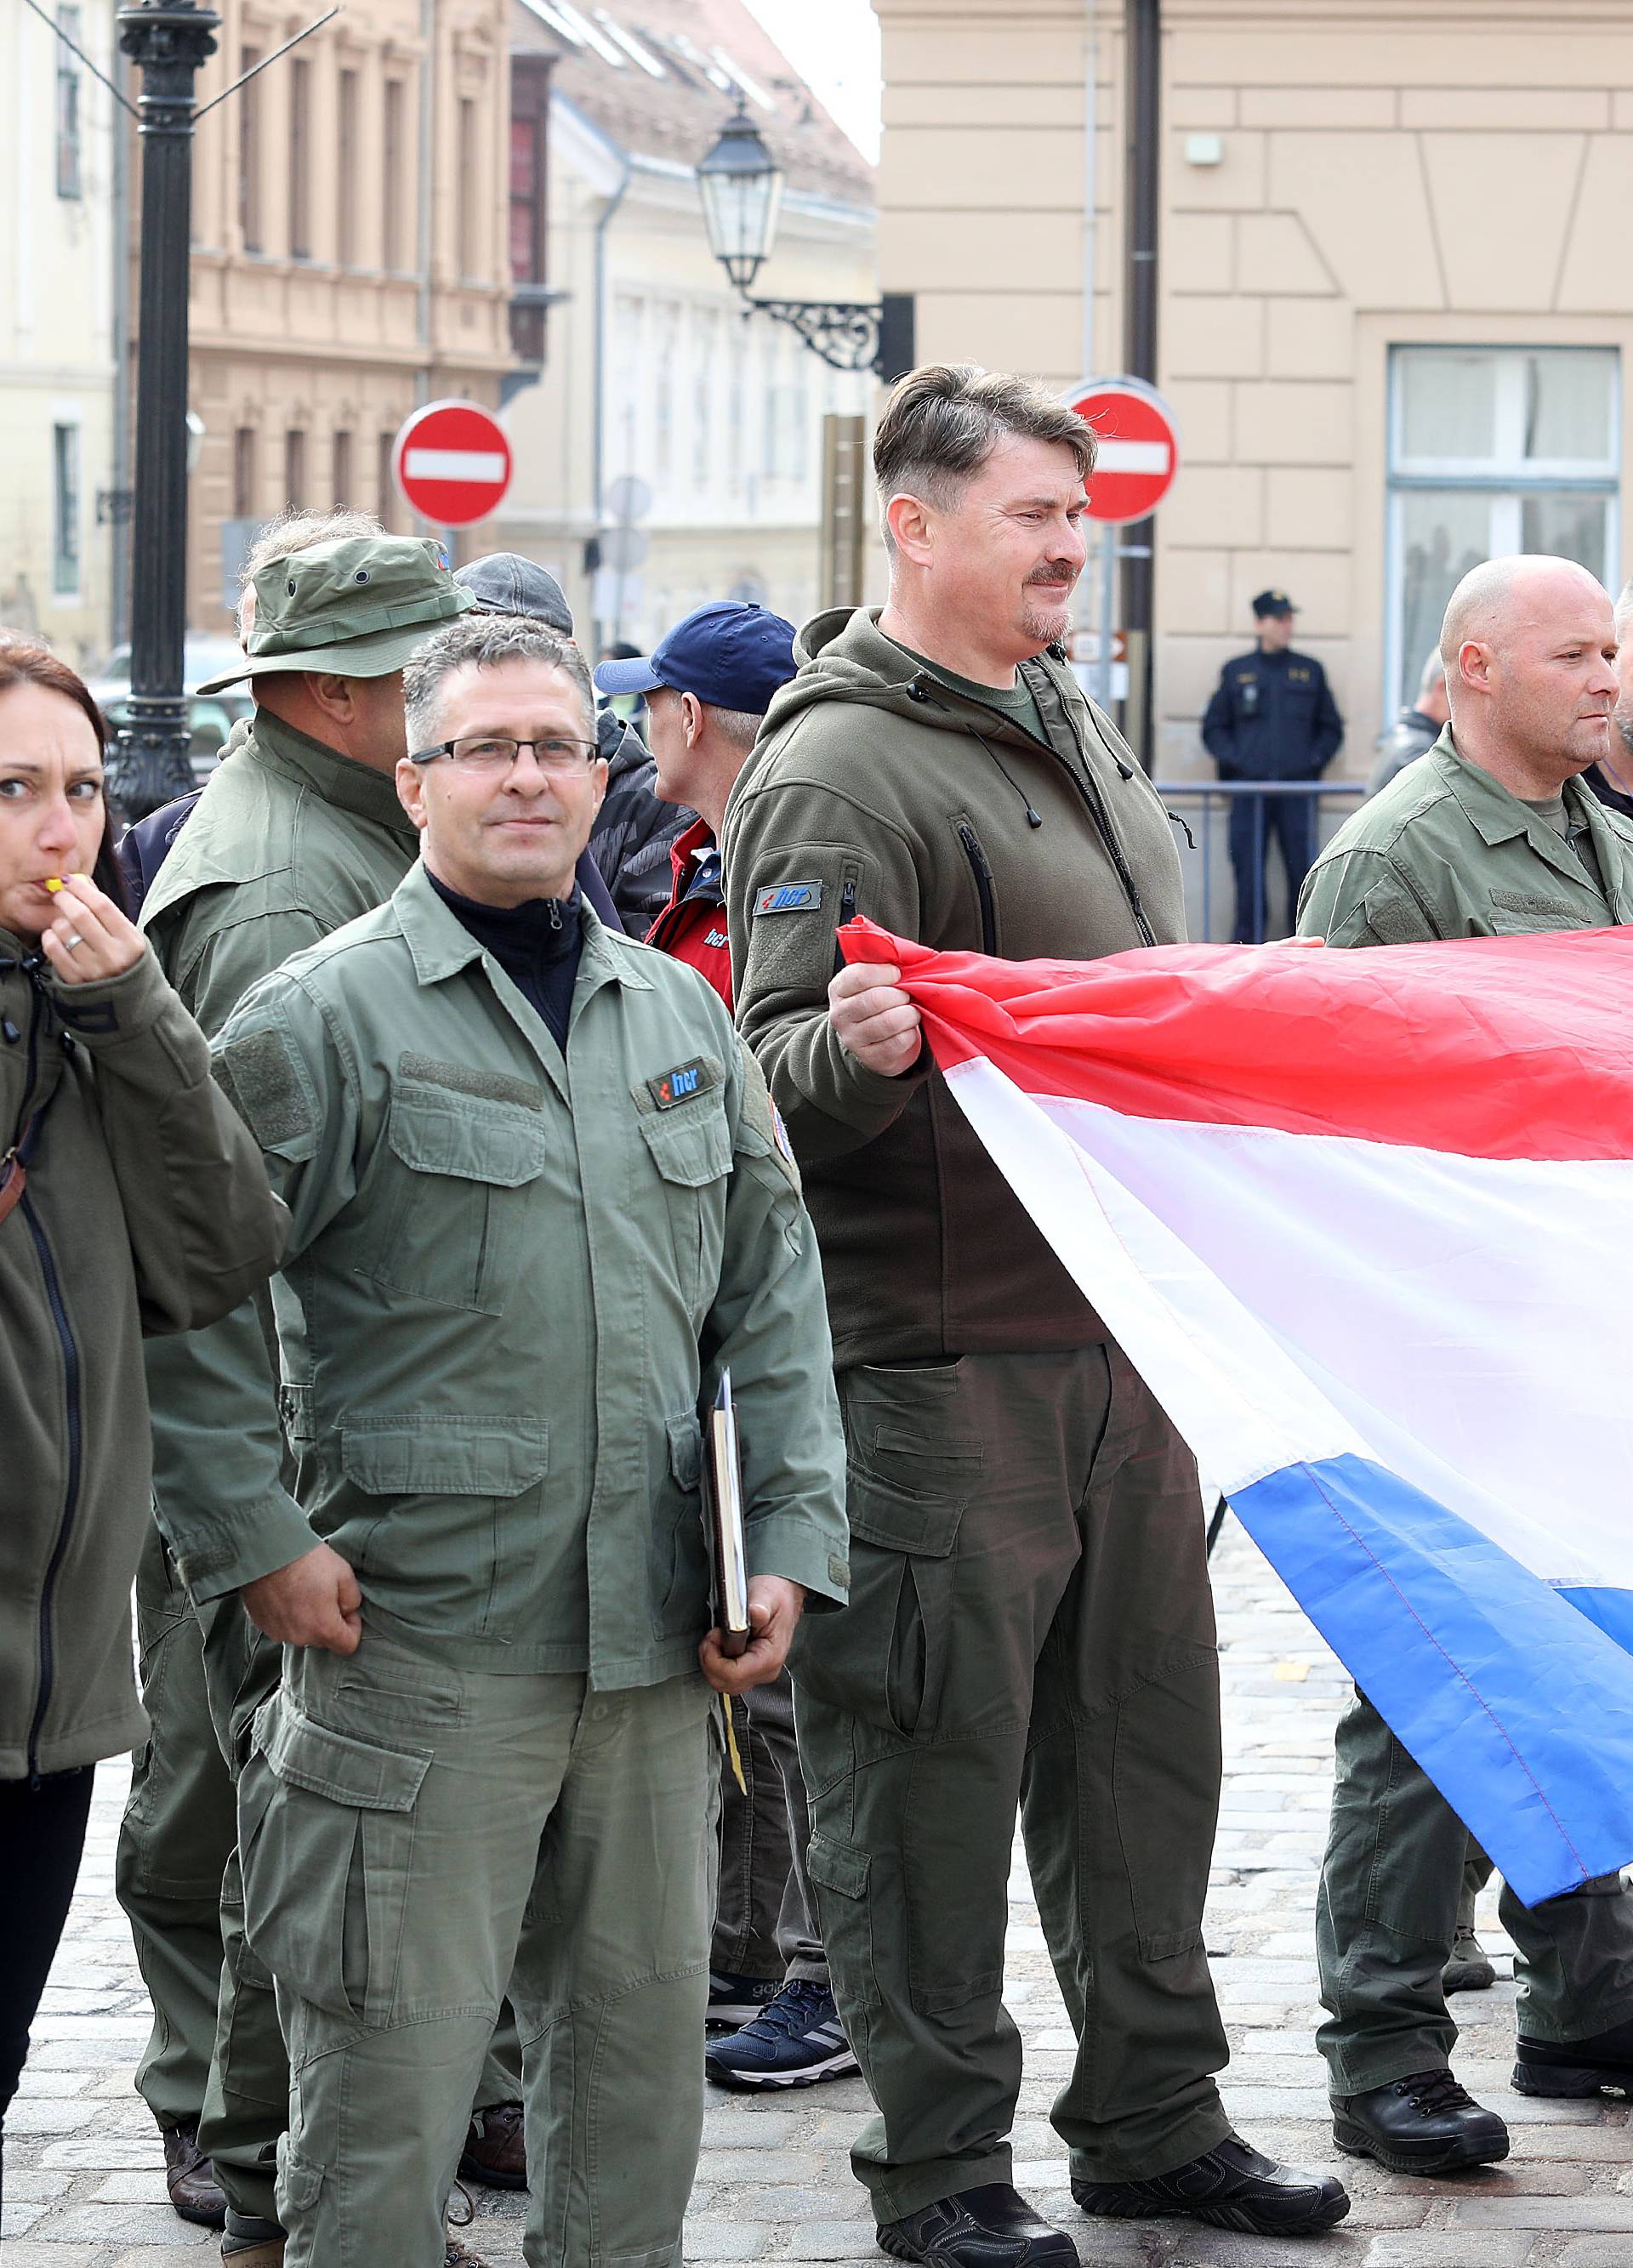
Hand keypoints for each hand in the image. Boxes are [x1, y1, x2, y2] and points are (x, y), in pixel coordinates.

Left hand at [40, 873, 144, 985]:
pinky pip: (54, 949)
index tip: (71, 880)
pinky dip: (50, 937)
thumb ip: (109, 913)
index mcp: (131, 942)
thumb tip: (83, 884)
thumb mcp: (129, 938)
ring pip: (64, 931)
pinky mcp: (75, 980)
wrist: (130, 1003)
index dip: (82, 888)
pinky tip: (55, 935)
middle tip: (60, 894)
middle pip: (81, 915)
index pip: (102, 905)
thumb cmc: (128, 963)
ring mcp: (93, 970)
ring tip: (63, 921)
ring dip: (58, 920)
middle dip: (65, 898)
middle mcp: (113, 956)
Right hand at [241, 1543, 362, 1653]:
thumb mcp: (344, 1574)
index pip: (348, 1645)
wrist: (267, 1551)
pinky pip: (283, 1625)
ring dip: (307, 1617)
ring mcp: (279, 1632)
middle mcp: (300, 1636)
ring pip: (303, 1632)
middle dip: (329, 1620)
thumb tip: (347, 1610)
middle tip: (324, 1592)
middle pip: (323, 1638)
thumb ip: (353, 1600)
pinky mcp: (263, 1624)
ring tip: (304, 1589)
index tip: (348, 1610)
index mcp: (323, 1628)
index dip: (353, 1626)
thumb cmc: (305, 1560)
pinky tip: (287, 1593)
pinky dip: (288, 1614)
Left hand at [700, 1575, 803, 1695]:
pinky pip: (726, 1678)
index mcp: (770, 1657)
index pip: (733, 1675)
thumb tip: (755, 1613)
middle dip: (710, 1660)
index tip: (715, 1635)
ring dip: (712, 1663)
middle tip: (713, 1637)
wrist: (784, 1596)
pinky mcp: (750, 1670)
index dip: (715, 1657)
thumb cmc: (777, 1597)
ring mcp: (758, 1672)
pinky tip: (720, 1645)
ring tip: (716, 1639)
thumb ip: (760, 1606)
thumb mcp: (767, 1595)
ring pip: (723, 1683)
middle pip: (725, 1683)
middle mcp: (765, 1670)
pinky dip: (717, 1664)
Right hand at [829, 959, 921, 1076]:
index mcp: (839, 989)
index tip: (898, 974)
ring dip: (908, 1014)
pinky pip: (897, 1042)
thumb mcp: (872, 980)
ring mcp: (853, 1038)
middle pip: (875, 1000)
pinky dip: (910, 1034)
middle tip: (906, 996)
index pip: (859, 976)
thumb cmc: (877, 1001)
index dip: (885, 972)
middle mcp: (840, 1014)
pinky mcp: (870, 1057)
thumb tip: (908, 955)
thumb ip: (883, 965)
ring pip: (888, 1022)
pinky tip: (907, 1030)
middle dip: (900, 995)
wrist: (870, 1040)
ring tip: (910, 1012)